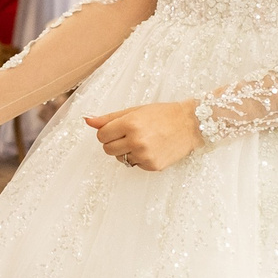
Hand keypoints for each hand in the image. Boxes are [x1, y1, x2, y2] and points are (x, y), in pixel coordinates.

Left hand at [82, 102, 202, 172]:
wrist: (190, 124)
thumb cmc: (163, 114)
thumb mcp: (135, 111)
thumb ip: (109, 118)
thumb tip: (87, 120)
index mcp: (129, 124)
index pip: (101, 135)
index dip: (107, 132)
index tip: (117, 129)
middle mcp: (136, 140)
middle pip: (107, 149)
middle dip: (114, 142)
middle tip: (130, 135)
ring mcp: (144, 155)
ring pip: (120, 159)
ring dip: (126, 151)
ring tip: (143, 141)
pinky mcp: (152, 166)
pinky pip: (135, 165)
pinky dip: (139, 158)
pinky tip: (152, 148)